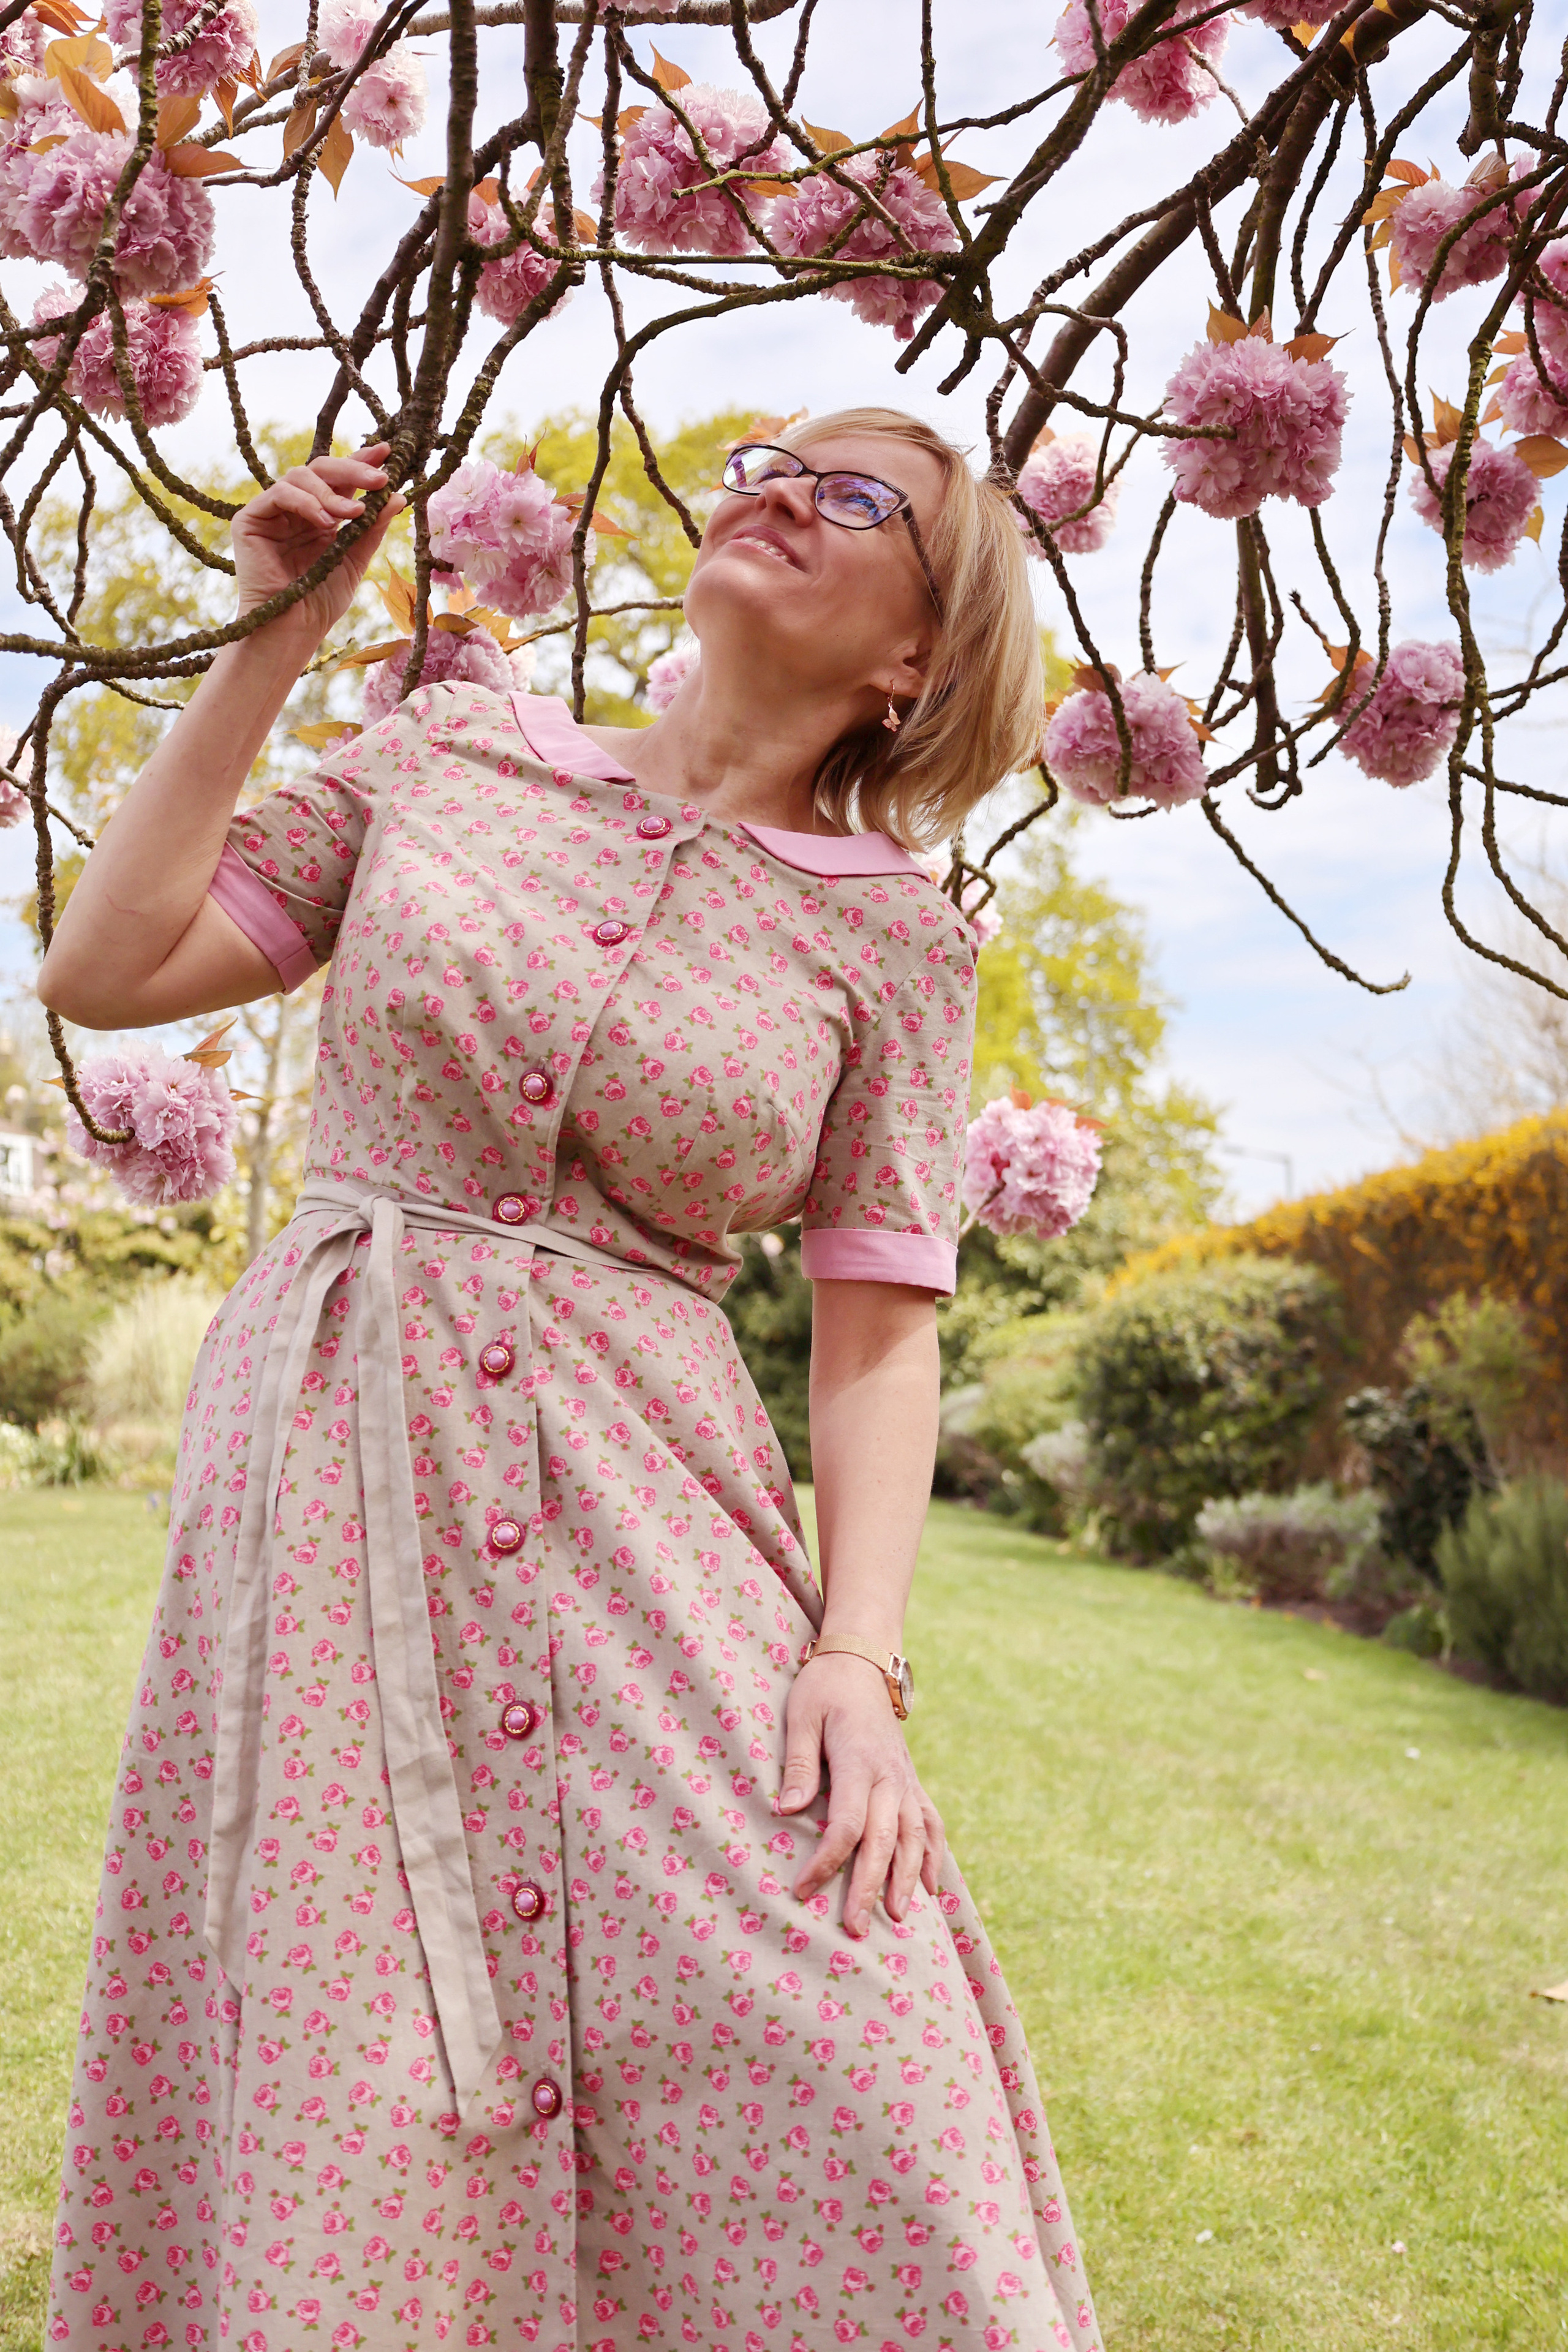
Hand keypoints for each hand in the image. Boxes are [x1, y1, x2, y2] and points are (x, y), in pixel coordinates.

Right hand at [231, 444, 405, 642]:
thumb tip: (397, 495)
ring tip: (351, 514)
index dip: (361, 461)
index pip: (339, 478)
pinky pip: (279, 493)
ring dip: (331, 492)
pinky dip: (306, 502)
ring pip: (300, 475)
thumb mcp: (355, 559)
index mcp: (320, 514)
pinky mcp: (250, 519)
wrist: (292, 629)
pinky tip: (325, 522)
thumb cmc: (321, 601)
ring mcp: (271, 512)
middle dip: (352, 470)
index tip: (387, 452)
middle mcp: (295, 508)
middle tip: (379, 479)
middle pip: (320, 468)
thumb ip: (372, 528)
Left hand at [778, 1652, 945, 1937]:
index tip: (803, 1889)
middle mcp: (890, 1775)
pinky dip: (934, 1855)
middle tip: (856, 1929)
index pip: (848, 1823)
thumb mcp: (801, 1716)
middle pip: (884, 1840)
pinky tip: (930, 1887)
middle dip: (871, 1887)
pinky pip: (931, 1822)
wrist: (862, 1660)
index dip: (827, 1860)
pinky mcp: (912, 1781)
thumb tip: (788, 1809)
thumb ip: (798, 1763)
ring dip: (907, 1879)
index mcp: (859, 1760)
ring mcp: (906, 1779)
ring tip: (899, 1919)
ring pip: (915, 1837)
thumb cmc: (823, 1688)